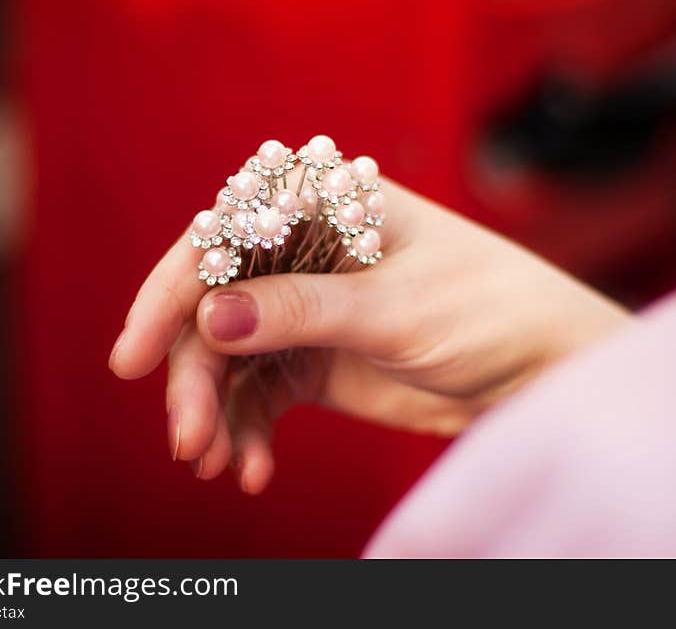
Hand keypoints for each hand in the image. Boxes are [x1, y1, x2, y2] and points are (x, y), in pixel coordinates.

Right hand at [109, 177, 628, 492]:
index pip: (223, 238)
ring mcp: (307, 309)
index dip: (171, 293)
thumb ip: (304, 309)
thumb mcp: (397, 309)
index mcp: (325, 206)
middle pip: (215, 306)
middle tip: (187, 440)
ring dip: (215, 412)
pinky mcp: (315, 359)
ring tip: (216, 464)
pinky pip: (259, 394)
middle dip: (193, 375)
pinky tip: (254, 470)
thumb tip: (211, 316)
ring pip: (228, 357)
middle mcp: (305, 252)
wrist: (543, 369)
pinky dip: (248, 431)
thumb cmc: (491, 310)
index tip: (133, 357)